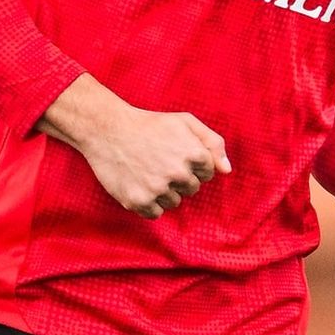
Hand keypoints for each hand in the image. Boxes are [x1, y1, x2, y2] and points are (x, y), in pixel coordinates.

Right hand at [37, 73, 230, 218]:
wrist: (107, 130)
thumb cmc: (148, 124)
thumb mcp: (185, 122)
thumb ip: (212, 143)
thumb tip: (227, 171)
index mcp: (194, 154)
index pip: (208, 173)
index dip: (192, 164)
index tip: (175, 154)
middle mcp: (178, 173)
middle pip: (192, 189)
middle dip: (179, 178)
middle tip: (159, 161)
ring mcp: (158, 189)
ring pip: (174, 202)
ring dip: (164, 191)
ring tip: (147, 171)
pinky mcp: (139, 202)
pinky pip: (155, 213)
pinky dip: (149, 202)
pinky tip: (139, 183)